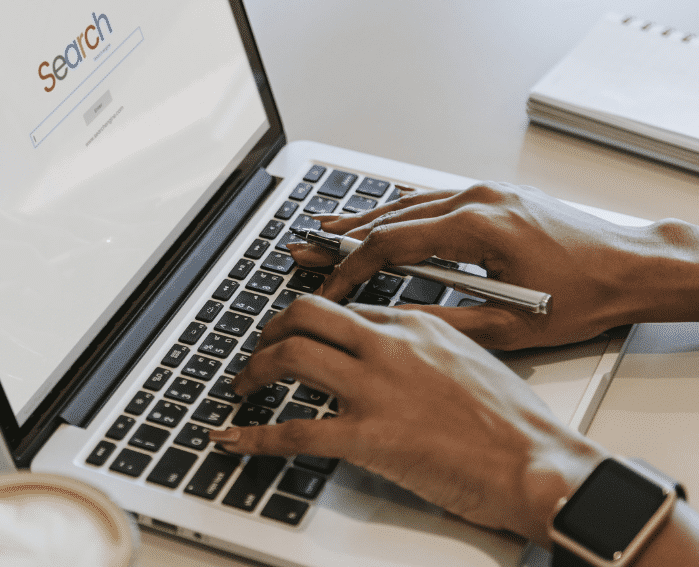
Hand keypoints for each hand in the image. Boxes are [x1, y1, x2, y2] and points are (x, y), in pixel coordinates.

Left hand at [209, 295, 607, 544]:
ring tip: (242, 385)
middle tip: (259, 348)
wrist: (537, 462)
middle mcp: (389, 345)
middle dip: (271, 329)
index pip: (345, 308)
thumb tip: (394, 358)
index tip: (294, 329)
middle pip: (307, 314)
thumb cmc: (515, 422)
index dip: (310, 319)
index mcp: (415, 325)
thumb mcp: (471, 361)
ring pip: (291, 356)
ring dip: (255, 369)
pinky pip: (295, 431)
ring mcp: (376, 387)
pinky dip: (254, 436)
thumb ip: (426, 351)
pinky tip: (233, 439)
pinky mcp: (369, 435)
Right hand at [293, 182, 690, 349]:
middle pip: (391, 217)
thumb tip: (395, 323)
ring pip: (409, 204)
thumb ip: (447, 322)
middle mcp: (477, 199)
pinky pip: (433, 200)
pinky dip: (399, 212)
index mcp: (478, 226)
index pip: (393, 243)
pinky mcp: (493, 197)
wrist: (632, 267)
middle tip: (305, 246)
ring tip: (326, 228)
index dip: (352, 266)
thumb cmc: (586, 294)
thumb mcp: (512, 324)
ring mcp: (485, 193)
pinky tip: (379, 217)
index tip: (329, 285)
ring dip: (365, 218)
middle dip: (343, 236)